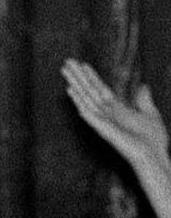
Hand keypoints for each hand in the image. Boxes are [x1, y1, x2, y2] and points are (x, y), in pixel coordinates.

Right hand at [62, 59, 169, 175]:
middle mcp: (106, 113)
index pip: (100, 89)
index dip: (92, 76)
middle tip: (66, 62)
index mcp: (117, 109)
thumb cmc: (152, 139)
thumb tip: (143, 86)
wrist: (153, 155)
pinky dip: (78, 100)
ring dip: (75, 82)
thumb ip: (144, 100)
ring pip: (85, 97)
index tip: (82, 64)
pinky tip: (71, 90)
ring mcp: (102, 120)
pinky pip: (87, 111)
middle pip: (89, 90)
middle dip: (78, 76)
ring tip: (65, 71)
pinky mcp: (101, 126)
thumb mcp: (150, 114)